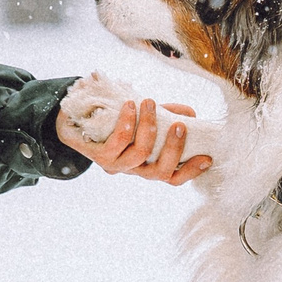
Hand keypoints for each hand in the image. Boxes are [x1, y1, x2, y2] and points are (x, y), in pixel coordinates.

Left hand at [58, 96, 210, 185]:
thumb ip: (165, 116)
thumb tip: (191, 114)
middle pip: (159, 172)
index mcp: (147, 165)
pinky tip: (130, 106)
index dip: (190, 173)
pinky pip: (116, 142)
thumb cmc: (114, 120)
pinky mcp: (97, 154)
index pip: (172, 178)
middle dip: (173, 149)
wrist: (74, 119)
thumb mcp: (144, 118)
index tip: (207, 158)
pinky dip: (126, 124)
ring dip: (148, 128)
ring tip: (150, 103)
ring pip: (139, 155)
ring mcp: (114, 164)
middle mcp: (132, 169)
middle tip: (179, 126)